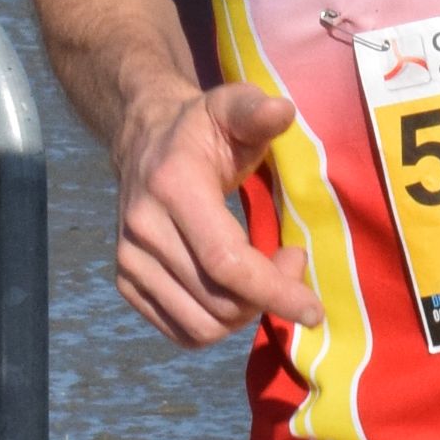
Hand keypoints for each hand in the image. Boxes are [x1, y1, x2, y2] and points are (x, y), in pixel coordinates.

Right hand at [113, 80, 312, 346]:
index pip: (226, 262)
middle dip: (269, 297)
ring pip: (201, 326)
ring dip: (245, 315)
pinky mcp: (126, 282)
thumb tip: (283, 111)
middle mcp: (143, 230)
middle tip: (292, 262)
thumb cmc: (202, 128)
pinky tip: (236, 293)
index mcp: (173, 188)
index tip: (313, 309)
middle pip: (219, 301)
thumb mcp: (232, 107)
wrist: (143, 139)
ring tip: (265, 278)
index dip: (274, 291)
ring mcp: (129, 260)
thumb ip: (257, 111)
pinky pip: (182, 331)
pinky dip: (218, 325)